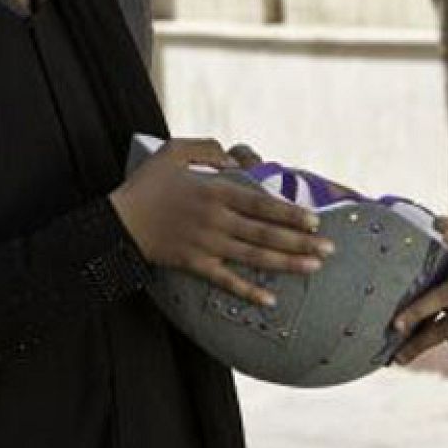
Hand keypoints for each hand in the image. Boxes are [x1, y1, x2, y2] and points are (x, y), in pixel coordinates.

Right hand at [110, 139, 333, 305]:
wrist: (117, 223)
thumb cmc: (147, 184)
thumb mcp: (174, 152)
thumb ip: (207, 147)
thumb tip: (235, 155)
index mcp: (215, 192)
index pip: (261, 204)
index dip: (290, 213)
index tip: (315, 220)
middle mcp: (216, 220)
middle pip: (265, 233)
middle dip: (300, 242)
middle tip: (330, 249)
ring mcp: (207, 245)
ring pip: (254, 257)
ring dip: (286, 263)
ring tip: (313, 268)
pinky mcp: (195, 265)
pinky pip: (226, 281)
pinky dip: (248, 291)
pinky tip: (270, 300)